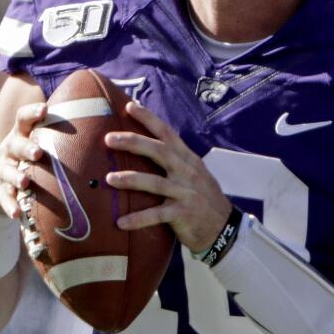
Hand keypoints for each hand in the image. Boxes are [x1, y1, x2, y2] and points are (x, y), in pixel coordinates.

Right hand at [0, 101, 45, 218]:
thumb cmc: (24, 158)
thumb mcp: (33, 143)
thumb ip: (55, 135)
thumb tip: (94, 120)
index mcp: (21, 135)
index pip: (23, 119)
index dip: (32, 112)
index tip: (45, 109)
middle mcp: (9, 150)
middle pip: (15, 145)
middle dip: (26, 148)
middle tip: (38, 153)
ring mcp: (1, 169)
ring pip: (7, 172)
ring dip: (16, 177)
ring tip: (25, 182)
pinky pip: (3, 197)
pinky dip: (10, 205)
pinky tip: (17, 213)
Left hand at [104, 101, 231, 253]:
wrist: (224, 227)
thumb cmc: (202, 198)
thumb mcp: (194, 173)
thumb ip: (175, 160)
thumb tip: (147, 146)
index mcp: (188, 159)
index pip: (167, 133)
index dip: (149, 118)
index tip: (130, 106)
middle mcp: (187, 172)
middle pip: (159, 151)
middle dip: (133, 142)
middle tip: (109, 138)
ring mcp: (186, 192)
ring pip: (155, 182)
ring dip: (131, 179)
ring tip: (109, 179)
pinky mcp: (183, 213)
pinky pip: (157, 215)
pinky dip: (138, 219)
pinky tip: (120, 223)